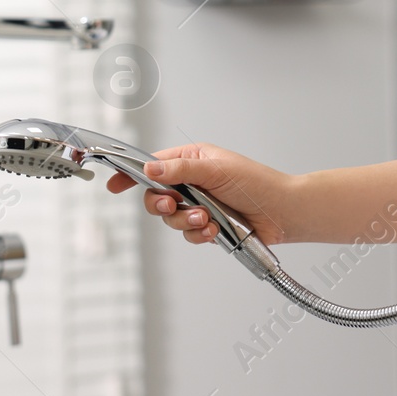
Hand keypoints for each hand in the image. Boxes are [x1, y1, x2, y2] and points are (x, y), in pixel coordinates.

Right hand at [104, 141, 295, 246]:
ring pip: (171, 218)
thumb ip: (180, 171)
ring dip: (186, 221)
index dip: (133, 174)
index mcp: (192, 161)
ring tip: (206, 218)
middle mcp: (192, 182)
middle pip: (156, 195)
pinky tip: (214, 230)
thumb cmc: (256, 182)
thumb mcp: (216, 169)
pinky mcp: (207, 226)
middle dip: (162, 204)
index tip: (114, 184)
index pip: (154, 165)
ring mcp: (199, 205)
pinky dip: (198, 234)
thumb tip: (149, 169)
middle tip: (171, 204)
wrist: (282, 212)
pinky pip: (188, 234)